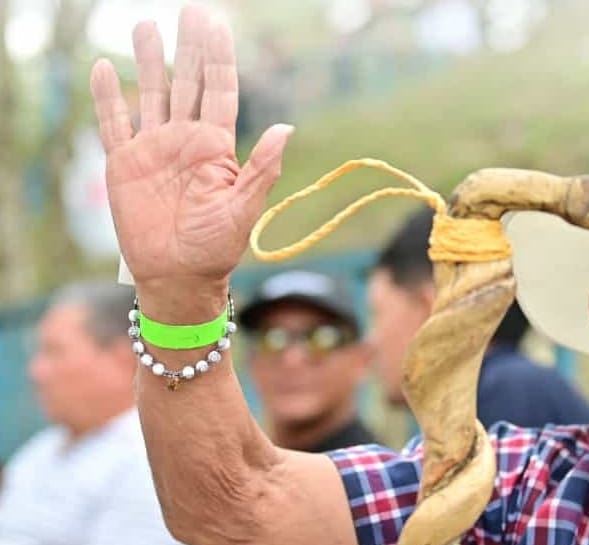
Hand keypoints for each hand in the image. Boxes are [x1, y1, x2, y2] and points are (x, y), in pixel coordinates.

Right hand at [88, 4, 291, 292]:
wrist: (179, 277)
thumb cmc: (217, 249)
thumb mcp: (243, 209)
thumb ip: (261, 168)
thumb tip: (286, 129)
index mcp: (216, 147)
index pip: (219, 91)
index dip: (218, 58)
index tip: (217, 25)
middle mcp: (185, 141)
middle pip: (186, 83)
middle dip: (188, 47)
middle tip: (190, 10)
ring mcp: (154, 149)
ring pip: (151, 94)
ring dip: (149, 61)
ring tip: (145, 25)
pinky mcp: (124, 164)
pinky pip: (113, 124)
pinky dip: (108, 97)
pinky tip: (105, 68)